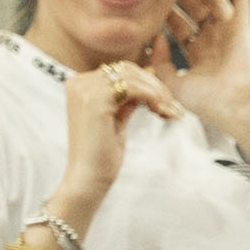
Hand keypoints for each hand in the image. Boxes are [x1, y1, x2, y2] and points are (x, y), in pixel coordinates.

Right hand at [60, 52, 179, 209]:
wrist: (88, 179)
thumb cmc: (101, 155)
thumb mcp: (115, 120)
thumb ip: (124, 101)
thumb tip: (144, 89)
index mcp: (80, 85)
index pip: (119, 71)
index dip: (145, 82)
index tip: (164, 102)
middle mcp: (79, 83)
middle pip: (127, 70)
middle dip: (154, 85)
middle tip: (171, 105)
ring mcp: (85, 90)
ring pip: (132, 76)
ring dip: (156, 91)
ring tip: (168, 110)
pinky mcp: (95, 101)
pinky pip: (133, 87)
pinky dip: (152, 97)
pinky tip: (160, 111)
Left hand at [158, 0, 249, 143]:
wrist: (236, 104)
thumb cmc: (207, 102)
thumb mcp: (172, 85)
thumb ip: (160, 62)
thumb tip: (158, 36)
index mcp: (199, 56)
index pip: (180, 27)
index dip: (166, 13)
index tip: (151, 1)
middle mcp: (214, 41)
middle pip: (195, 11)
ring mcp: (229, 32)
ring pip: (213, 1)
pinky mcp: (243, 25)